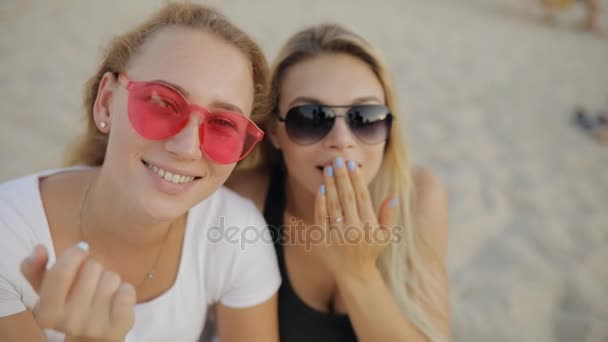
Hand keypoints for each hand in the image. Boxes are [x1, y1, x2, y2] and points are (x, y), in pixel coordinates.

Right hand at [20, 243, 135, 341]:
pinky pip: (127, 291)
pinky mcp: (119, 326)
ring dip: (109, 280)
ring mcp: (96, 326)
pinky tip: (117, 301)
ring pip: (111, 277)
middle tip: (90, 284)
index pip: (61, 271)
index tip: (81, 251)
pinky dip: (125, 290)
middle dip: (93, 269)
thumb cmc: (70, 309)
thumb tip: (39, 249)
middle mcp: (70, 322)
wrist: (91, 341)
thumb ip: (36, 269)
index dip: (74, 254)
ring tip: (102, 294)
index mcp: (47, 313)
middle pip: (92, 268)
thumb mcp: (48, 293)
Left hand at [314, 157, 397, 281]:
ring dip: (330, 185)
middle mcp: (354, 231)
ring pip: (333, 205)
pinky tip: (322, 188)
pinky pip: (320, 217)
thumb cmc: (370, 250)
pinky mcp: (323, 240)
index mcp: (369, 227)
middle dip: (342, 178)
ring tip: (328, 169)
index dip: (356, 180)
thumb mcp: (385, 235)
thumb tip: (394, 196)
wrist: (354, 274)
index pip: (362, 197)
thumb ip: (389, 215)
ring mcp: (337, 236)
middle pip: (347, 198)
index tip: (351, 165)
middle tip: (338, 160)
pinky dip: (321, 202)